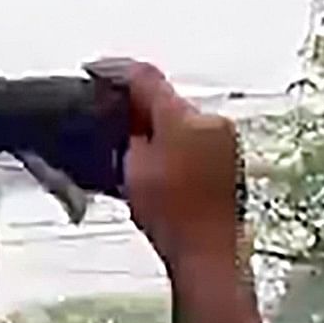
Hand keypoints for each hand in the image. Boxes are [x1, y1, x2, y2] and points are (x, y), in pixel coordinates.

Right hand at [91, 58, 244, 270]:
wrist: (209, 252)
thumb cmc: (171, 215)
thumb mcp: (134, 170)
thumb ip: (129, 137)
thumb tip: (127, 124)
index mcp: (185, 118)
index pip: (146, 79)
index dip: (114, 71)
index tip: (93, 70)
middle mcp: (211, 121)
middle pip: (166, 101)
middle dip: (136, 107)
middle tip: (106, 118)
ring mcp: (225, 141)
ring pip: (180, 122)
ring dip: (155, 128)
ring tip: (129, 149)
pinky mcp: (230, 161)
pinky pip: (194, 141)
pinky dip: (173, 145)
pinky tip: (156, 167)